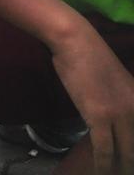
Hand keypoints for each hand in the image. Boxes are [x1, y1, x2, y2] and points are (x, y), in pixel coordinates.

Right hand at [50, 23, 133, 173]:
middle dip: (130, 163)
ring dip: (119, 167)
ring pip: (126, 152)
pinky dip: (103, 163)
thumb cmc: (89, 57)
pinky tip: (100, 171)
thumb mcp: (116, 81)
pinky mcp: (100, 116)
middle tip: (123, 171)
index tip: (129, 162)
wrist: (75, 42)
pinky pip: (104, 148)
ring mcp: (121, 114)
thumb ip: (120, 101)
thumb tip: (113, 120)